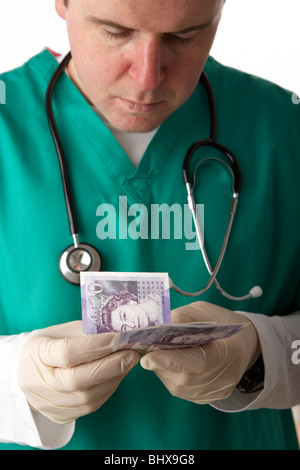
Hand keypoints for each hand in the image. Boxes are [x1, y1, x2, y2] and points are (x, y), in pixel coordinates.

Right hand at [18, 321, 138, 423]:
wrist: (25, 371)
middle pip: (78, 380)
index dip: (96, 345)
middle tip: (132, 354)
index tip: (119, 337)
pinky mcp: (61, 415)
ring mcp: (50, 403)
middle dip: (111, 366)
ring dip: (114, 379)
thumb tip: (119, 333)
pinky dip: (108, 389)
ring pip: (87, 397)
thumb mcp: (63, 331)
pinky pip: (91, 406)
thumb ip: (88, 332)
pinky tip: (117, 375)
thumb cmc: (50, 344)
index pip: (67, 353)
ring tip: (127, 363)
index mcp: (37, 354)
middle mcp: (40, 383)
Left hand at [140, 301, 260, 403]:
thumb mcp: (202, 311)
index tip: (148, 356)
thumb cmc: (221, 322)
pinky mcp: (211, 396)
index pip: (197, 363)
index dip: (171, 361)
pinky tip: (171, 364)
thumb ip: (180, 318)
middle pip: (186, 379)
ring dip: (164, 372)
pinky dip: (172, 378)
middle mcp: (225, 377)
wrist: (244, 342)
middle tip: (147, 351)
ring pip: (181, 388)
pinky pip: (184, 391)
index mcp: (228, 351)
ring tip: (160, 355)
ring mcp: (218, 390)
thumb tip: (155, 329)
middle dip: (161, 365)